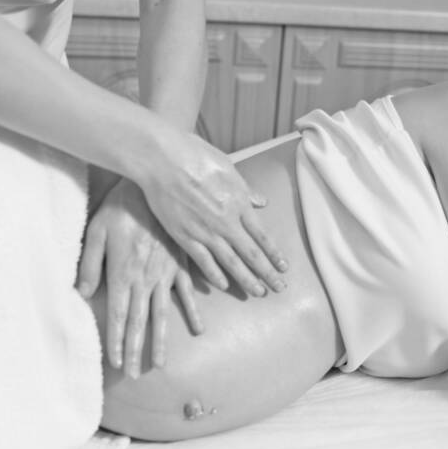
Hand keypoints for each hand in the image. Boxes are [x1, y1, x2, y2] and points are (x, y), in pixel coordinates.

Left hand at [77, 178, 203, 376]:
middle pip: (138, 321)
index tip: (116, 363)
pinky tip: (198, 330)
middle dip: (135, 350)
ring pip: (162, 313)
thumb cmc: (121, 207)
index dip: (116, 341)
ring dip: (160, 340)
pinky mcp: (181, 264)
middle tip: (134, 375)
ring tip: (159, 364)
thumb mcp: (96, 231)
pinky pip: (187, 293)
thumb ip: (90, 264)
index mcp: (122, 273)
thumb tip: (81, 293)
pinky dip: (193, 312)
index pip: (116, 315)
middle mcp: (145, 279)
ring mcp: (165, 274)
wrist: (154, 186)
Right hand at [138, 129, 288, 296]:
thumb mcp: (228, 168)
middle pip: (252, 254)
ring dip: (247, 279)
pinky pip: (204, 261)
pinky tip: (224, 285)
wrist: (164, 159)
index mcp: (239, 203)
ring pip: (231, 262)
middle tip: (280, 288)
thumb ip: (245, 189)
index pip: (262, 235)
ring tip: (258, 292)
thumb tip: (261, 202)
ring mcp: (206, 231)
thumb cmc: (196, 156)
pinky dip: (215, 275)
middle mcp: (227, 221)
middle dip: (268, 273)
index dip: (274, 253)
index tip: (284, 267)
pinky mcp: (185, 236)